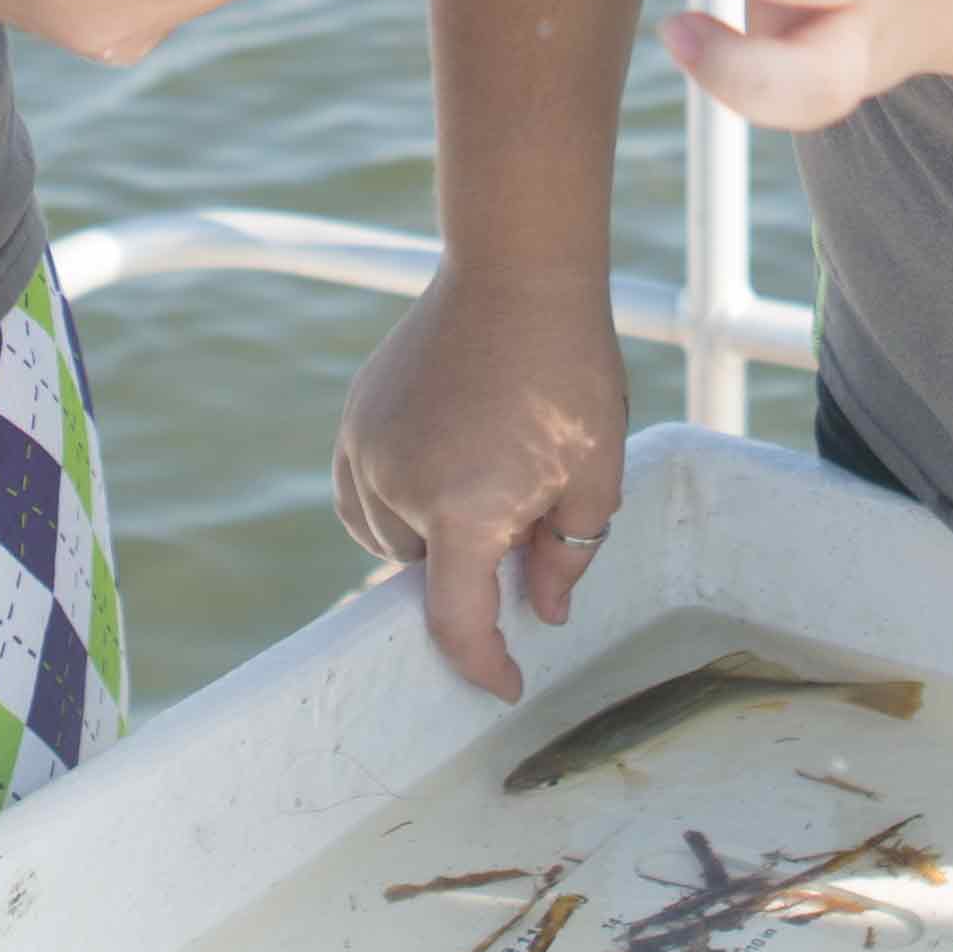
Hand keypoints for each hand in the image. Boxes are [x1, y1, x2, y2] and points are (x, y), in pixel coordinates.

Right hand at [334, 272, 627, 699]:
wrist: (516, 269)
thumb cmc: (567, 370)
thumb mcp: (595, 472)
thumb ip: (568, 554)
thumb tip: (544, 611)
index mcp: (463, 511)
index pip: (457, 625)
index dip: (484, 665)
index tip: (508, 682)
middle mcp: (400, 486)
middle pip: (427, 573)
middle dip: (471, 569)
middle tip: (525, 516)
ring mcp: (369, 447)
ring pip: (386, 536)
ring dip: (428, 537)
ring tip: (486, 482)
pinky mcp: (357, 415)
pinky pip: (359, 492)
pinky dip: (388, 506)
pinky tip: (433, 479)